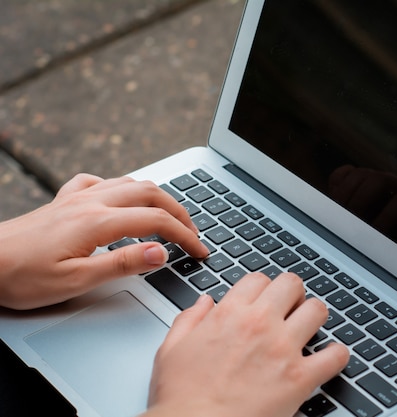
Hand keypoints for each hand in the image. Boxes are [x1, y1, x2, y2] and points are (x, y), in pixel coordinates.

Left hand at [0, 174, 207, 309]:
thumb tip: (161, 253)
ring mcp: (78, 197)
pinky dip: (122, 188)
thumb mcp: (76, 280)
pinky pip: (101, 182)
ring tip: (170, 217)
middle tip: (193, 233)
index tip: (200, 251)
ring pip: (131, 182)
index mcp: (98, 222)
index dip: (185, 236)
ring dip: (157, 197)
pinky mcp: (65, 200)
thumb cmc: (22, 276)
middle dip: (180, 212)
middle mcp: (91, 202)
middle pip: (151, 194)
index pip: (157, 221)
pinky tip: (121, 200)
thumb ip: (122, 264)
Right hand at [144, 273, 349, 416]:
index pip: (259, 279)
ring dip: (314, 316)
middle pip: (291, 284)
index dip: (263, 288)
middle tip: (290, 307)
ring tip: (309, 327)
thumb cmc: (182, 397)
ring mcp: (284, 349)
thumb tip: (205, 302)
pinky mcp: (300, 378)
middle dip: (292, 293)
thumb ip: (190, 320)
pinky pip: (335, 355)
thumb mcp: (171, 350)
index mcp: (230, 314)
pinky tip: (329, 358)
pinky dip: (337, 355)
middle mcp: (260, 324)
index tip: (264, 299)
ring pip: (317, 310)